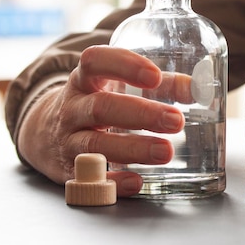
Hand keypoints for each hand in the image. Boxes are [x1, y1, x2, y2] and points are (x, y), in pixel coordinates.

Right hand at [17, 45, 188, 196]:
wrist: (45, 134)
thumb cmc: (96, 103)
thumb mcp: (119, 86)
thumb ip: (163, 85)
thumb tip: (199, 88)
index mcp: (86, 79)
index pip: (95, 61)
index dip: (124, 66)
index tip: (154, 76)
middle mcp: (73, 108)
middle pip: (102, 108)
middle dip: (141, 114)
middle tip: (176, 121)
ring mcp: (68, 140)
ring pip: (95, 145)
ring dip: (133, 149)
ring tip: (166, 152)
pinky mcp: (69, 171)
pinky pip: (89, 179)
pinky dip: (113, 183)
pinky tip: (137, 182)